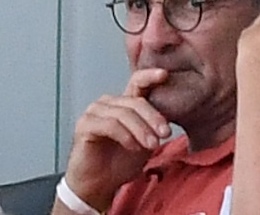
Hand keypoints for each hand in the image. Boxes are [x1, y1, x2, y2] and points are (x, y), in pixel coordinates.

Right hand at [62, 68, 175, 210]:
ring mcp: (94, 111)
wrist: (99, 185)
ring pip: (124, 114)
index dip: (150, 76)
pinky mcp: (85, 124)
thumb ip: (154, 125)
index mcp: (123, 102)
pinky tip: (133, 147)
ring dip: (141, 130)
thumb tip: (175, 111)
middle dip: (153, 118)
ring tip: (152, 145)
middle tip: (165, 134)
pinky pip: (110, 125)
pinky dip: (126, 136)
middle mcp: (108, 102)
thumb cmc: (120, 162)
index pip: (137, 82)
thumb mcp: (145, 141)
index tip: (165, 74)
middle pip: (135, 101)